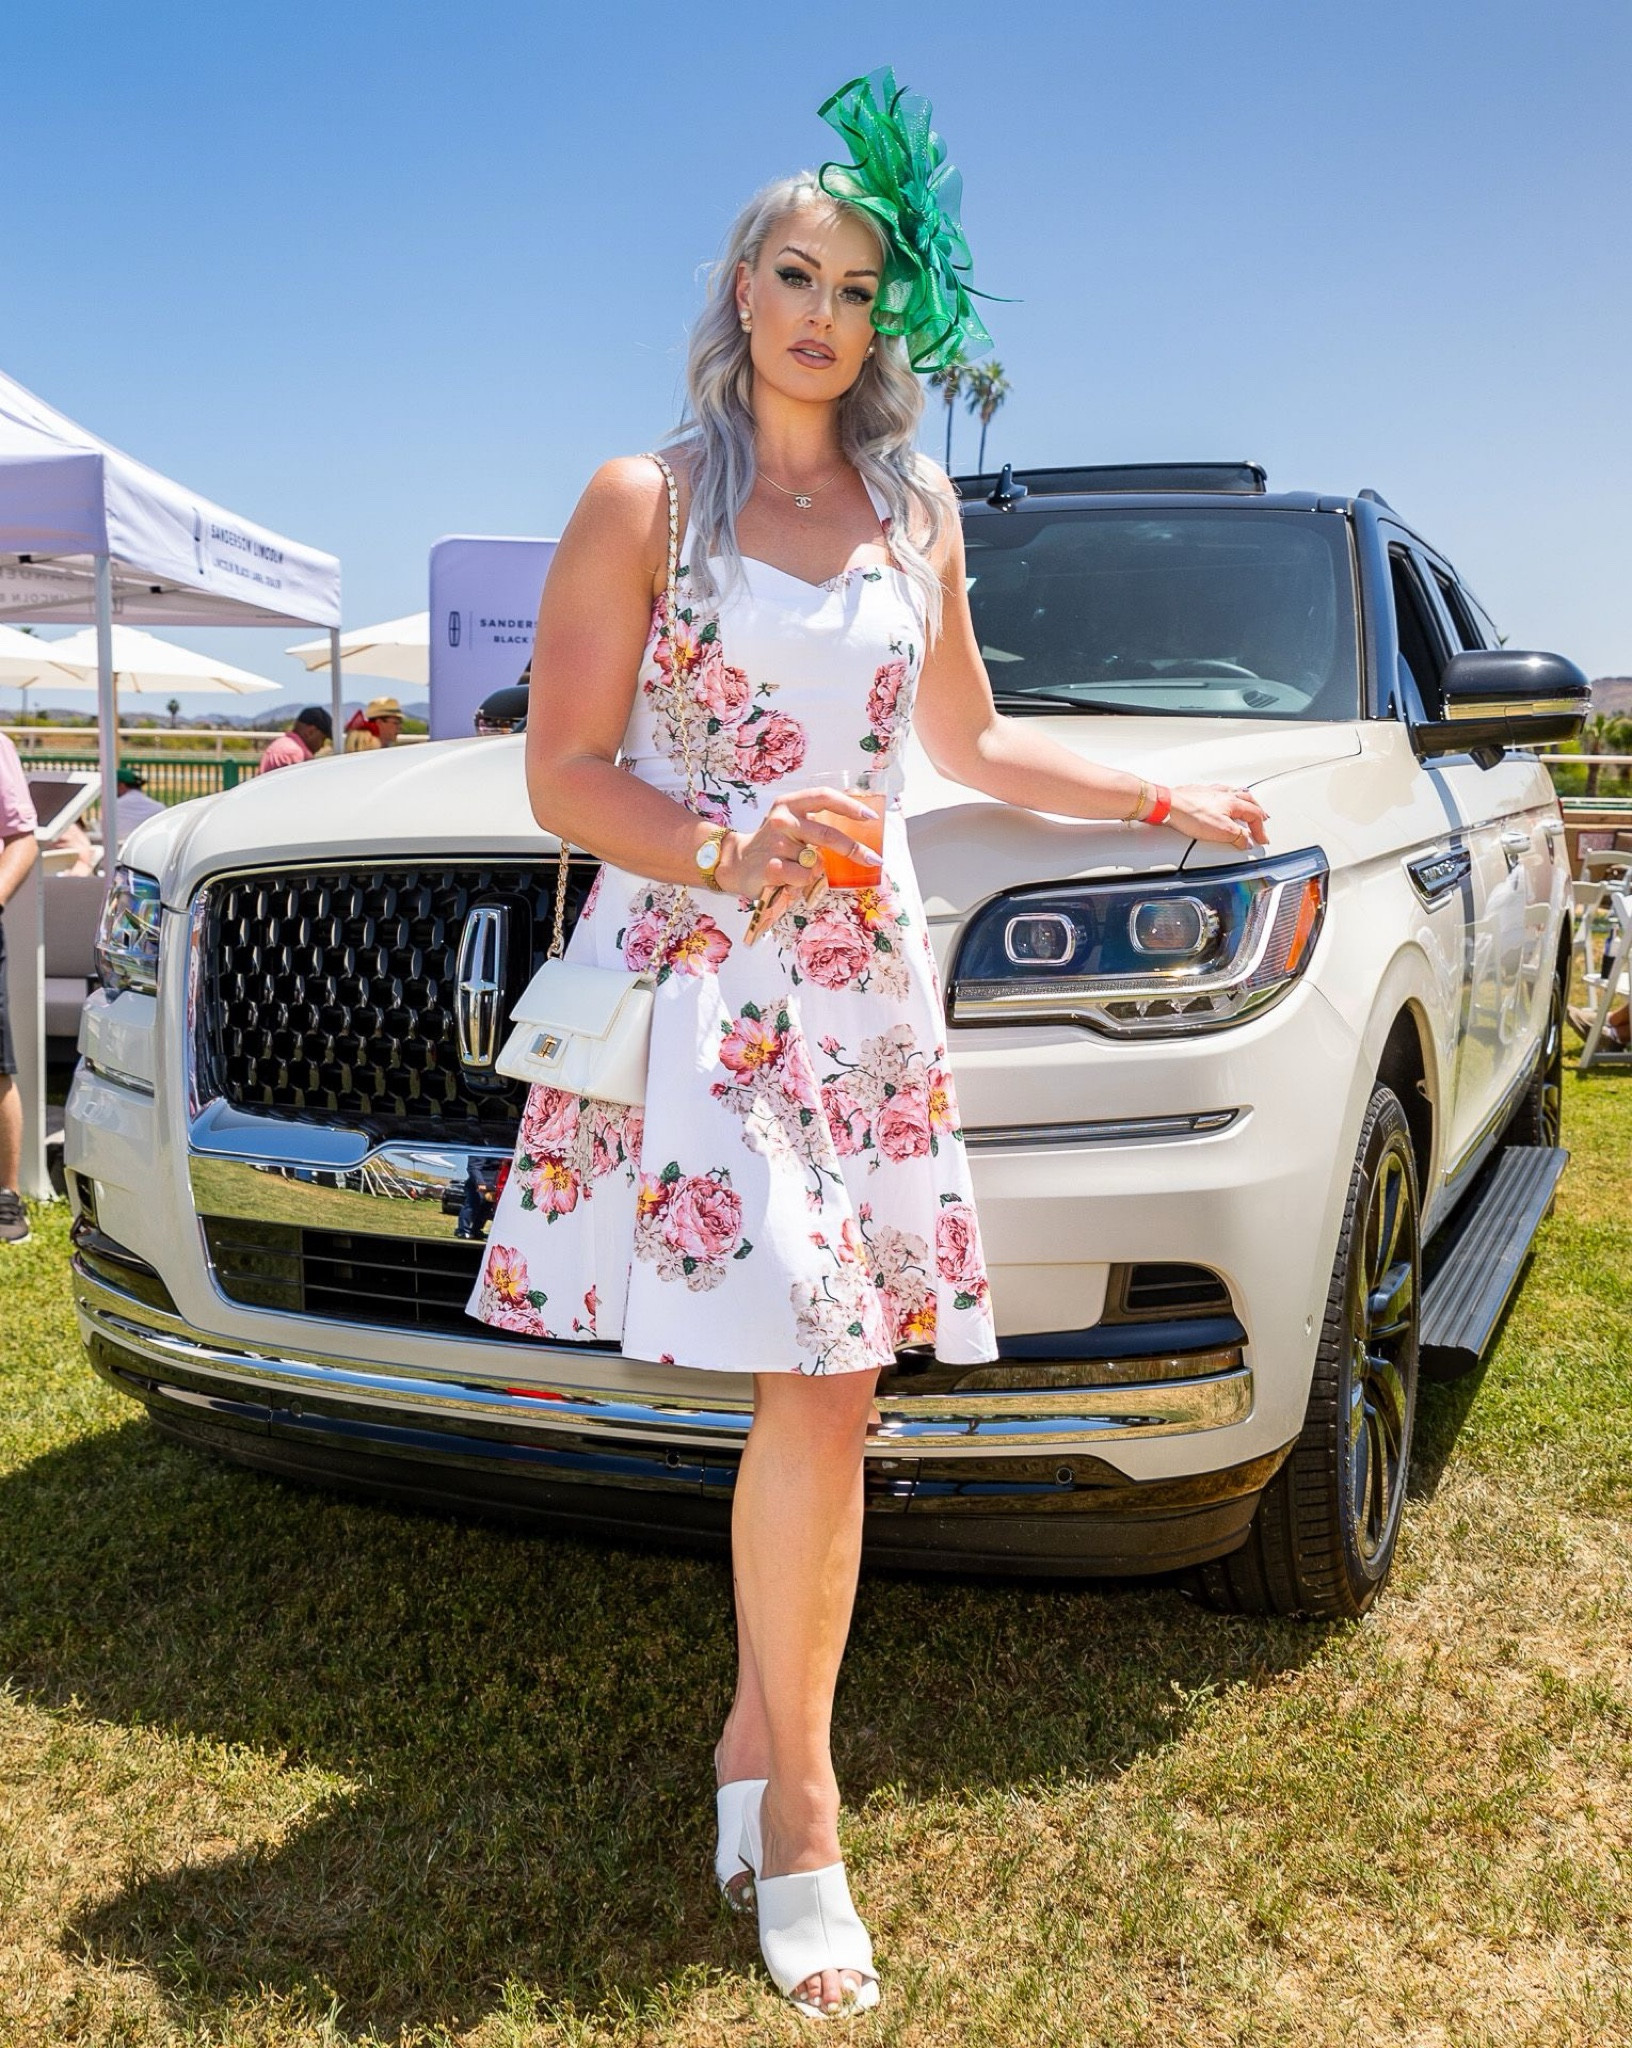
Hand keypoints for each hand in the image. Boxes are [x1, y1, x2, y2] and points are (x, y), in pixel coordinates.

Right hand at [718, 786, 881, 937]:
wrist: (737, 862)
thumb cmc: (774, 843)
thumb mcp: (792, 823)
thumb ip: (817, 822)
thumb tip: (861, 829)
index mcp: (790, 804)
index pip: (824, 797)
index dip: (850, 806)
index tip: (871, 816)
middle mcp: (782, 821)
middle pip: (828, 834)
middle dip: (854, 849)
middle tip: (873, 859)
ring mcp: (776, 845)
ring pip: (817, 862)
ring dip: (819, 870)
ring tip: (802, 869)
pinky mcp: (772, 868)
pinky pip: (805, 878)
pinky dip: (806, 882)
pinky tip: (791, 879)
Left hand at [1166, 783, 1269, 850]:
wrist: (1167, 805)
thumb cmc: (1190, 814)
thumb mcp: (1221, 831)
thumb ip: (1238, 836)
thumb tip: (1247, 841)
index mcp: (1233, 802)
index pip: (1255, 814)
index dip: (1261, 828)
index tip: (1262, 838)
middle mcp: (1224, 793)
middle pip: (1248, 799)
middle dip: (1257, 810)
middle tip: (1262, 818)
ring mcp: (1210, 792)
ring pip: (1234, 792)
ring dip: (1243, 800)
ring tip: (1246, 804)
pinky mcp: (1197, 792)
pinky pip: (1218, 791)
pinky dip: (1225, 795)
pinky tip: (1220, 798)